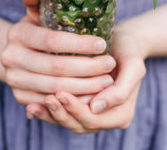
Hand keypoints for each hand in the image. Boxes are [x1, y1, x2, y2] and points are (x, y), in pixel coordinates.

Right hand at [1, 0, 116, 105]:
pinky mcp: (20, 98)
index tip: (103, 44)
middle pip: (56, 67)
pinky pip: (52, 103)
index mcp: (16, 34)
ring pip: (56, 88)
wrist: (20, 54)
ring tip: (107, 80)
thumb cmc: (39, 30)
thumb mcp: (38, 12)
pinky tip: (93, 94)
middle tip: (110, 64)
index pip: (52, 41)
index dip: (80, 44)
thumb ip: (39, 0)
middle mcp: (10, 58)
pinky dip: (75, 100)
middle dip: (88, 67)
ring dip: (86, 86)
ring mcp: (13, 80)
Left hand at [26, 29, 146, 132]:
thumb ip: (121, 90)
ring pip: (68, 122)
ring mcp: (92, 114)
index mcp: (122, 114)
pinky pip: (63, 114)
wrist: (123, 41)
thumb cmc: (129, 50)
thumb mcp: (133, 66)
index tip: (61, 93)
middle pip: (79, 125)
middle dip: (61, 113)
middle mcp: (106, 118)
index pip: (94, 119)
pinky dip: (48, 112)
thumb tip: (96, 108)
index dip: (76, 110)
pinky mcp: (80, 106)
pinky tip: (32, 104)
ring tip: (34, 105)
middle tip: (47, 97)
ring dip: (51, 115)